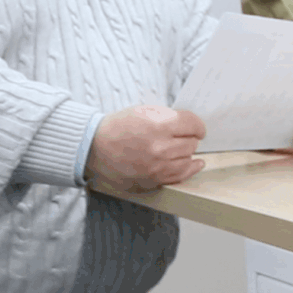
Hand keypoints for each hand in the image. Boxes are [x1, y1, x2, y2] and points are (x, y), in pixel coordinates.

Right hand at [84, 105, 205, 192]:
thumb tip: (189, 125)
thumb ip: (169, 117)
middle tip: (183, 136)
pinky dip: (190, 168)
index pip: (193, 125)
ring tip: (181, 148)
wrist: (95, 148)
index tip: (197, 127)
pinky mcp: (153, 180)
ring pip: (188, 158)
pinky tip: (195, 163)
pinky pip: (180, 175)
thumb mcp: (145, 111)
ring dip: (186, 152)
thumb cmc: (119, 127)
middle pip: (192, 142)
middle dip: (190, 138)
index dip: (197, 125)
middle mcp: (161, 147)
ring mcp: (157, 166)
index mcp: (159, 125)